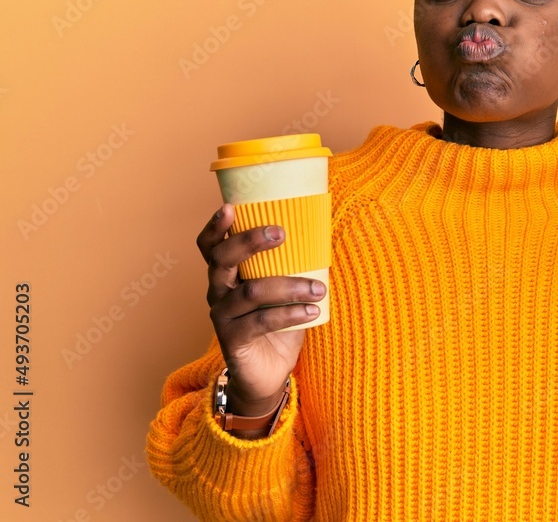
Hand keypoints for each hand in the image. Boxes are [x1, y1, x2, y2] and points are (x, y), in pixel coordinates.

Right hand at [197, 204, 324, 418]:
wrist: (268, 372)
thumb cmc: (278, 322)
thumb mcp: (284, 289)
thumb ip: (291, 265)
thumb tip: (323, 233)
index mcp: (227, 274)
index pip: (211, 245)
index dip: (216, 226)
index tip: (231, 207)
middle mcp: (218, 291)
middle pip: (222, 259)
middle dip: (249, 241)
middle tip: (281, 232)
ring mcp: (222, 316)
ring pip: (250, 291)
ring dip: (289, 286)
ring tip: (318, 289)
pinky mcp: (232, 340)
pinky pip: (260, 322)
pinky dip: (289, 313)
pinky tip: (312, 311)